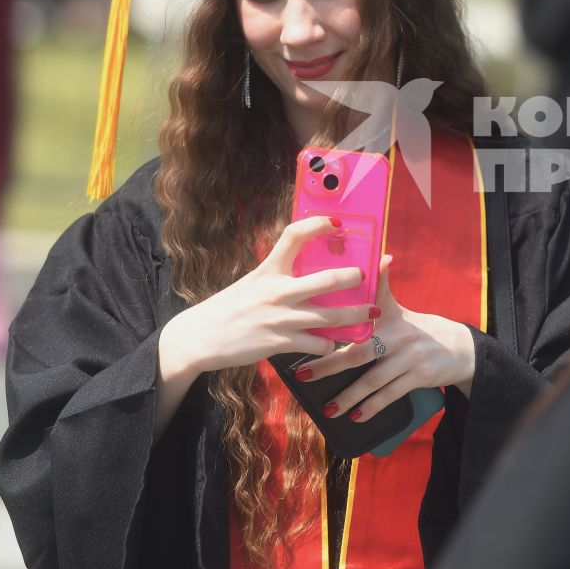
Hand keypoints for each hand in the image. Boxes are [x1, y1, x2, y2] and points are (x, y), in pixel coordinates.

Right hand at [157, 216, 374, 379]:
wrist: (199, 337)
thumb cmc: (228, 308)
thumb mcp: (251, 283)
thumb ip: (277, 277)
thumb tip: (305, 271)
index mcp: (268, 270)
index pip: (294, 236)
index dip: (317, 224)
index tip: (337, 223)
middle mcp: (277, 291)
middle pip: (326, 279)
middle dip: (352, 278)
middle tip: (365, 276)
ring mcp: (280, 318)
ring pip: (330, 317)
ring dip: (356, 316)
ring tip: (370, 313)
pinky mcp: (280, 343)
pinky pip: (317, 344)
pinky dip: (329, 345)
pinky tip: (332, 343)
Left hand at [293, 255, 476, 422]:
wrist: (460, 348)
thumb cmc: (420, 329)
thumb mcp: (401, 309)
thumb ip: (384, 288)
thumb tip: (381, 256)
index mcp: (389, 318)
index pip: (358, 318)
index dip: (333, 324)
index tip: (306, 333)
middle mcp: (399, 337)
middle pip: (358, 353)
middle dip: (329, 366)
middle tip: (304, 375)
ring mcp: (410, 359)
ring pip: (373, 380)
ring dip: (349, 397)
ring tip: (328, 409)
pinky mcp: (419, 378)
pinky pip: (391, 395)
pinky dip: (372, 407)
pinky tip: (355, 418)